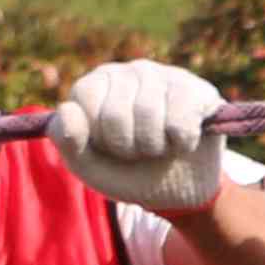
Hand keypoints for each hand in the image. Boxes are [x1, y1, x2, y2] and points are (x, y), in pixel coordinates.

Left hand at [48, 58, 230, 213]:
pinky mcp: (198, 91)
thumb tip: (68, 109)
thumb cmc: (128, 171)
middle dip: (127, 147)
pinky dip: (180, 144)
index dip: (98, 137)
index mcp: (99, 83)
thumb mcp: (89, 164)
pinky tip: (183, 142)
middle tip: (138, 150)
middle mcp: (131, 71)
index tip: (108, 146)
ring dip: (154, 147)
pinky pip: (180, 121)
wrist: (177, 192)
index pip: (86, 101)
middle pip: (116, 113)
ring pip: (149, 114)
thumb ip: (66, 139)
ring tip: (160, 147)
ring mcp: (167, 76)